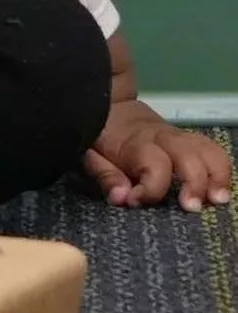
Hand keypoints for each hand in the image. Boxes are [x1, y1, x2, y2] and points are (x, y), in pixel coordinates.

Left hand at [84, 97, 232, 211]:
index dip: (150, 189)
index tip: (136, 200)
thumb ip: (105, 176)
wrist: (109, 104)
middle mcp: (162, 138)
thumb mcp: (91, 154)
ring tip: (217, 200)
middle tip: (192, 207)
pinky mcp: (188, 139)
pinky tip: (220, 189)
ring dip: (218, 176)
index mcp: (136, 143)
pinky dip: (221, 168)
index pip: (154, 165)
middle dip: (195, 183)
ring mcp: (178, 136)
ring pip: (207, 149)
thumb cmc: (101, 135)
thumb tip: (122, 198)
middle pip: (188, 155)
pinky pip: (212, 148)